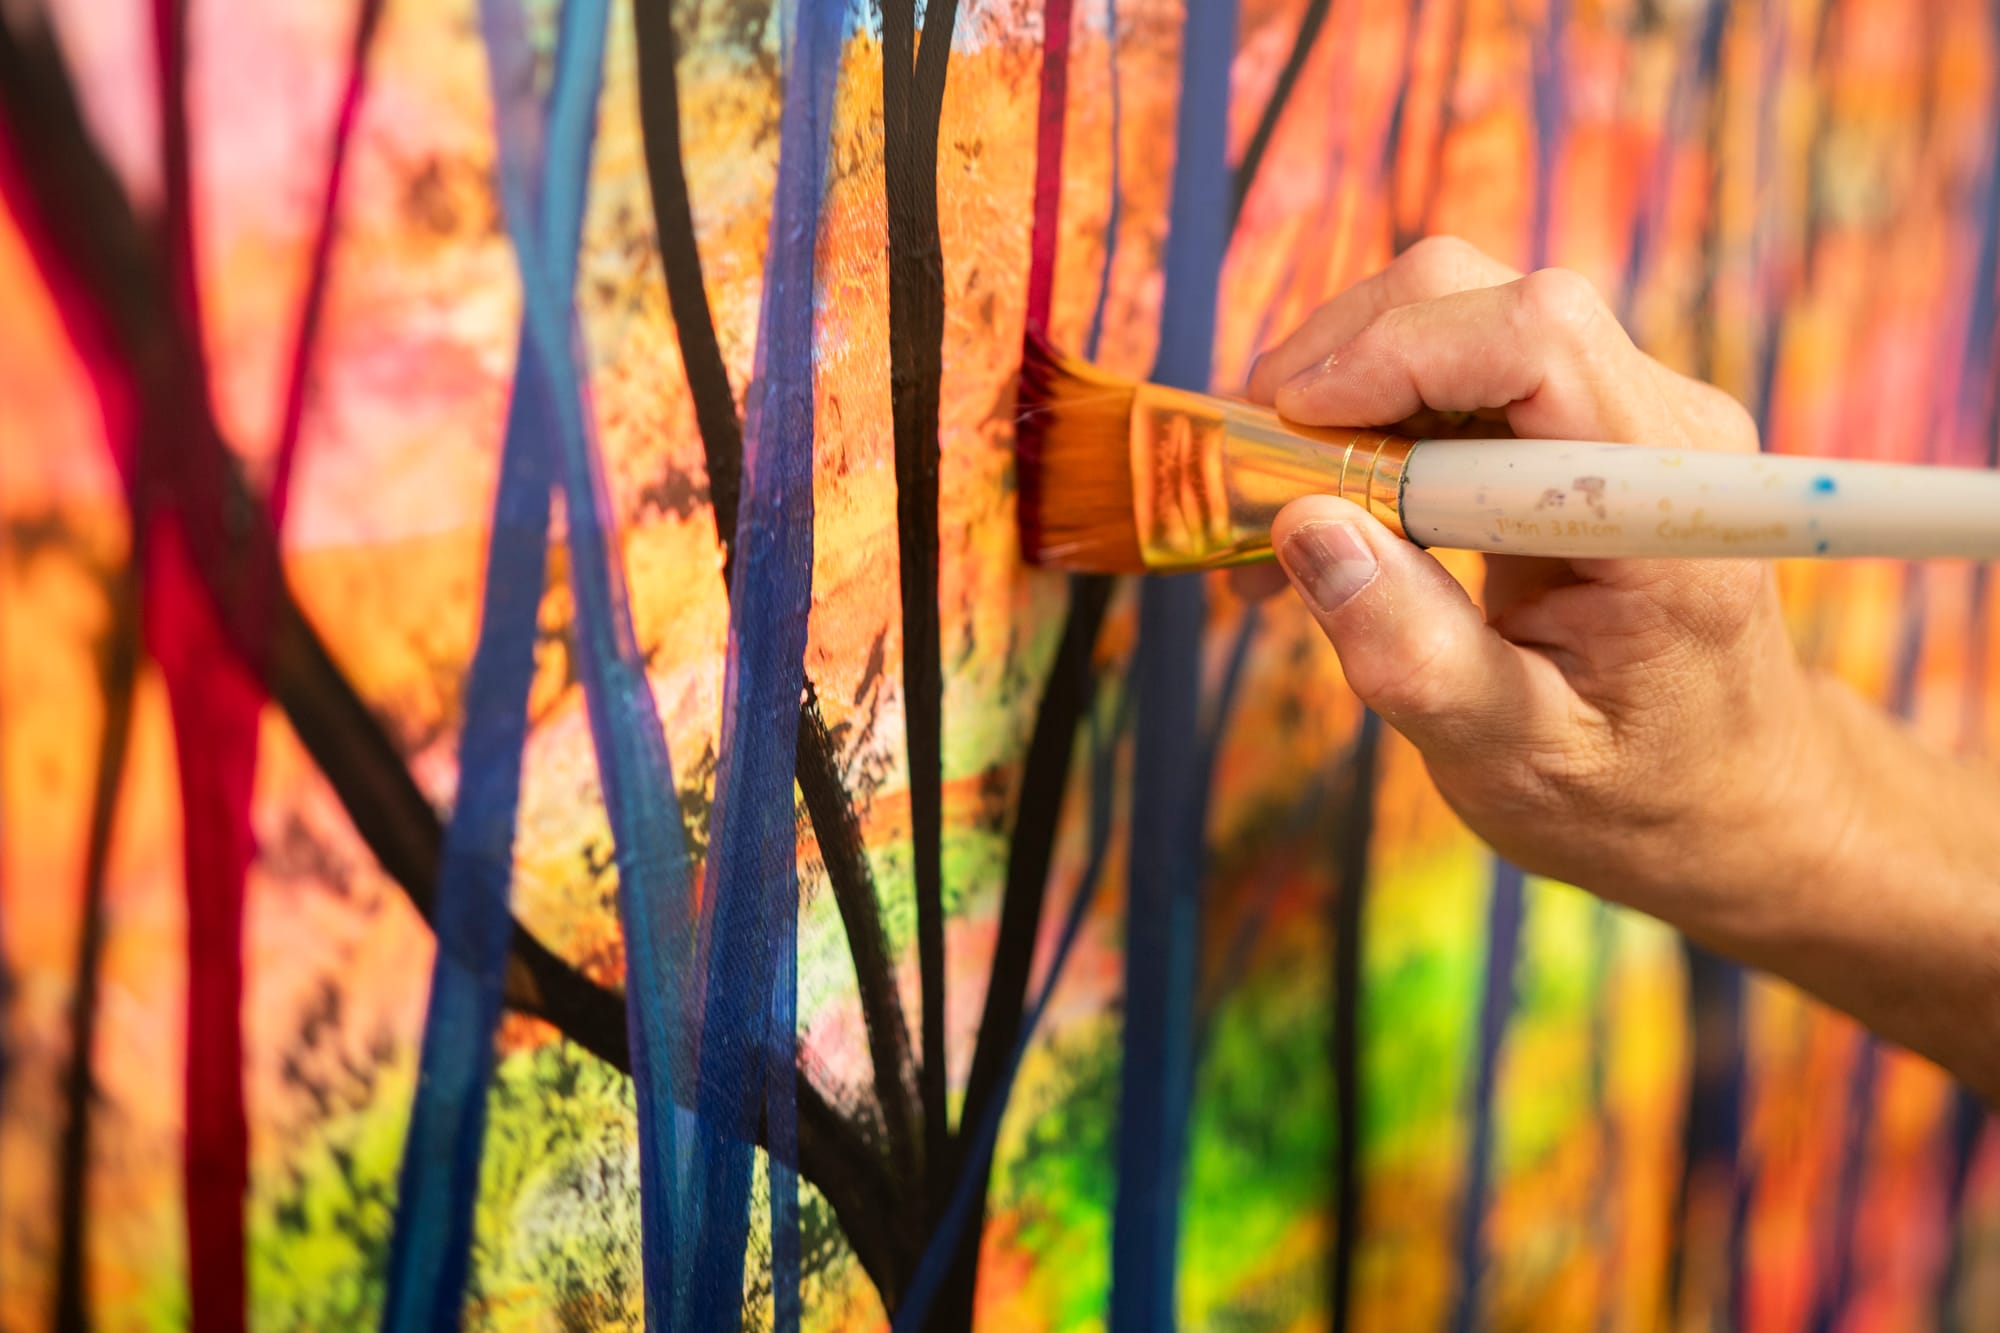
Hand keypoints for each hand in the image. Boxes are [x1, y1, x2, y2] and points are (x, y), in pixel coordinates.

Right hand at [1238, 237, 1831, 927]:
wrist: (1727, 798)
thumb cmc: (1633, 795)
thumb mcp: (1511, 758)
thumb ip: (1411, 653)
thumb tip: (1301, 527)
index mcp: (1669, 506)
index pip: (1538, 339)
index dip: (1395, 352)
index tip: (1287, 428)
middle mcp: (1661, 427)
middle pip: (1482, 295)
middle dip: (1345, 357)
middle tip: (1256, 468)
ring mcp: (1624, 414)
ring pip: (1456, 313)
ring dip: (1345, 389)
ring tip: (1281, 509)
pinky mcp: (1581, 427)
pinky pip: (1459, 370)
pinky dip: (1371, 418)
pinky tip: (1330, 515)